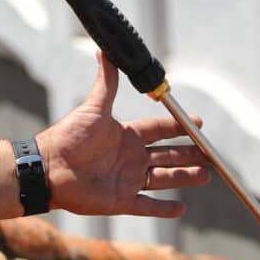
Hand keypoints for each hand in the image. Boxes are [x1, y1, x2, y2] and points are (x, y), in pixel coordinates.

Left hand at [36, 51, 210, 217]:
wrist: (49, 168)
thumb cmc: (69, 137)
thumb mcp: (93, 108)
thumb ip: (106, 82)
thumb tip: (105, 50)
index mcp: (127, 136)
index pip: (160, 130)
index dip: (179, 127)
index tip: (198, 124)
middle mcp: (130, 158)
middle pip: (168, 156)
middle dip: (190, 155)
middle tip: (210, 155)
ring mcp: (127, 181)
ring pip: (164, 179)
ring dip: (185, 177)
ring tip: (206, 176)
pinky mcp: (121, 202)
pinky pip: (148, 207)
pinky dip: (164, 209)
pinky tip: (182, 208)